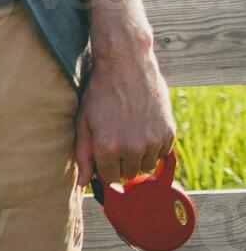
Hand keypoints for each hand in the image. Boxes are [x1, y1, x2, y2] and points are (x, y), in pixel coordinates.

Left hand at [74, 49, 176, 187]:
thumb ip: (83, 155)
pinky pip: (162, 154)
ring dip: (137, 157)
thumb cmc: (100, 93)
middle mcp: (132, 148)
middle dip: (120, 163)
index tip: (103, 158)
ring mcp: (153, 141)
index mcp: (108, 147)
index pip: (109, 179)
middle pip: (128, 174)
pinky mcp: (168, 133)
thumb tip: (82, 184)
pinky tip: (142, 128)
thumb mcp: (84, 121)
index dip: (104, 170)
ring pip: (146, 167)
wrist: (126, 66)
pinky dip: (153, 147)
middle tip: (115, 140)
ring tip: (128, 133)